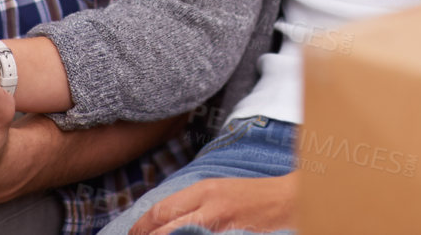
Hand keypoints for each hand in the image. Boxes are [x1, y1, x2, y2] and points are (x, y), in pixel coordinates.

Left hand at [129, 174, 296, 234]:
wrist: (289, 200)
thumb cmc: (253, 196)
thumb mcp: (220, 191)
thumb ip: (194, 204)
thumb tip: (165, 220)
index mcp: (204, 189)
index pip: (161, 210)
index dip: (141, 226)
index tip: (132, 234)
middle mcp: (210, 205)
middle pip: (166, 226)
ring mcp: (222, 224)